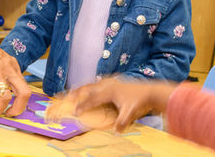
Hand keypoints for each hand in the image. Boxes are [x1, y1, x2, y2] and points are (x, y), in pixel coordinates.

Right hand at [0, 32, 29, 116]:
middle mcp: (7, 68)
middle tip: (9, 114)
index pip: (25, 87)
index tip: (14, 108)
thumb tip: (2, 94)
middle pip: (23, 93)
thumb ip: (3, 74)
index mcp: (12, 64)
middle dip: (18, 109)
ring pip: (5, 98)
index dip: (21, 102)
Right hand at [49, 76, 177, 132]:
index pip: (92, 99)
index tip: (75, 111)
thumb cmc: (139, 101)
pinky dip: (89, 86)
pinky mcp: (113, 82)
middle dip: (76, 93)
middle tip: (65, 97)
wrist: (149, 90)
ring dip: (81, 89)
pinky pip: (97, 83)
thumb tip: (116, 132)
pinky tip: (88, 88)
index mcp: (109, 91)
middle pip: (88, 88)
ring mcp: (110, 82)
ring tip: (71, 92)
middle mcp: (107, 85)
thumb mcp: (130, 112)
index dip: (83, 105)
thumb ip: (122, 121)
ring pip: (91, 85)